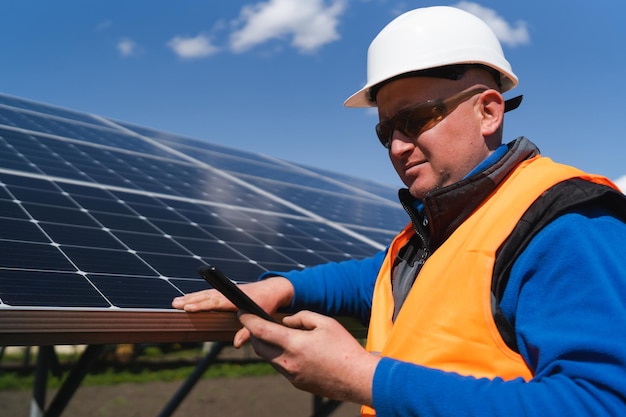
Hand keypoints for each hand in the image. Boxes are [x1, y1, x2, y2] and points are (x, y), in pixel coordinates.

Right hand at [172, 276, 294, 344]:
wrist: (273, 289)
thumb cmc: (267, 304)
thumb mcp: (260, 317)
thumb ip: (247, 331)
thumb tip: (236, 345)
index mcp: (236, 299)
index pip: (216, 303)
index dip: (202, 305)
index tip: (188, 307)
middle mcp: (229, 293)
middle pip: (207, 296)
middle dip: (190, 300)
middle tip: (174, 304)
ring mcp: (227, 291)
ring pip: (206, 293)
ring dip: (191, 297)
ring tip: (175, 301)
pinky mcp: (226, 291)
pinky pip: (209, 293)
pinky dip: (198, 295)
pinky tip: (188, 298)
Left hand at [239, 310, 378, 405]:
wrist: (359, 378)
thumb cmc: (344, 348)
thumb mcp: (325, 322)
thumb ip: (302, 317)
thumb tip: (286, 320)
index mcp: (293, 344)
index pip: (261, 331)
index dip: (248, 320)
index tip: (242, 313)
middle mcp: (288, 362)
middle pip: (259, 347)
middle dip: (256, 335)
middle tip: (261, 324)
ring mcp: (292, 375)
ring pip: (270, 359)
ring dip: (269, 346)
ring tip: (283, 336)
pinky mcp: (298, 383)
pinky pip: (282, 368)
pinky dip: (282, 357)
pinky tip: (297, 350)